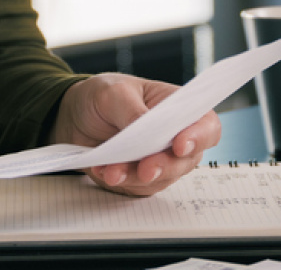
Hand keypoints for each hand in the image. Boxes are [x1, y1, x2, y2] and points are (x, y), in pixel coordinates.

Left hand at [51, 74, 220, 196]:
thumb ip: (133, 110)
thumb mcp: (115, 92)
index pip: (206, 125)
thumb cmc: (103, 96)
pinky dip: (121, 181)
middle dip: (165, 166)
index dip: (199, 137)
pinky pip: (138, 187)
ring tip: (112, 170)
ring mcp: (159, 160)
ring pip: (162, 178)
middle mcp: (174, 137)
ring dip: (136, 177)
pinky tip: (104, 171)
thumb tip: (147, 130)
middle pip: (187, 159)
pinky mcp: (140, 178)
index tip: (179, 145)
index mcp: (178, 108)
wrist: (74, 116)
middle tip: (145, 169)